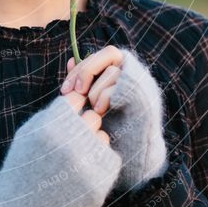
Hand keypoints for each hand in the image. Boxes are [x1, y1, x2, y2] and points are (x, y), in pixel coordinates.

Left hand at [61, 45, 168, 190]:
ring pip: (113, 71)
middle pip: (110, 53)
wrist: (133, 153)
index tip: (65, 90)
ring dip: (96, 91)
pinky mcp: (143, 93)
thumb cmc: (112, 128)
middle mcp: (134, 72)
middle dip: (87, 71)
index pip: (97, 57)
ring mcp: (141, 82)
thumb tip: (71, 61)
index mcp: (121, 71)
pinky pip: (120, 85)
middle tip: (76, 92)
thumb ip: (84, 84)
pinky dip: (104, 97)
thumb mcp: (92, 103)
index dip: (79, 70)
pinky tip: (100, 111)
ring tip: (94, 109)